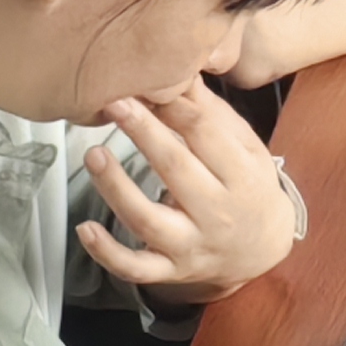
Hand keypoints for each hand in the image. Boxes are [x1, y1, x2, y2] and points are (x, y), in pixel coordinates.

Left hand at [76, 80, 296, 301]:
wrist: (261, 248)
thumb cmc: (250, 187)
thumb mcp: (246, 147)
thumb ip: (212, 115)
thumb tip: (181, 74)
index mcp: (242, 174)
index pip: (206, 135)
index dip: (175, 108)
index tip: (150, 86)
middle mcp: (217, 211)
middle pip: (176, 169)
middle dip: (143, 133)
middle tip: (116, 104)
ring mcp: (191, 245)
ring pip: (148, 219)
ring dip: (116, 187)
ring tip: (94, 154)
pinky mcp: (170, 270)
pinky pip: (135, 266)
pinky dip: (107, 251)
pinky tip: (85, 228)